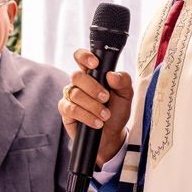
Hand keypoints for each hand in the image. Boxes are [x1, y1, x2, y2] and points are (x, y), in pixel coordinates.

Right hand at [58, 48, 133, 164]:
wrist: (111, 135)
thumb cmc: (116, 112)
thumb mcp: (126, 96)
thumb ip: (123, 81)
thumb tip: (112, 75)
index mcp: (92, 74)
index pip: (81, 57)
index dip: (84, 56)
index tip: (95, 64)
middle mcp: (78, 83)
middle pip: (76, 76)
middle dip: (93, 88)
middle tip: (106, 98)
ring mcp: (70, 96)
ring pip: (75, 94)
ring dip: (93, 106)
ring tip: (105, 115)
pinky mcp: (66, 110)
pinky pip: (72, 109)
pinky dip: (87, 116)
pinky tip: (96, 122)